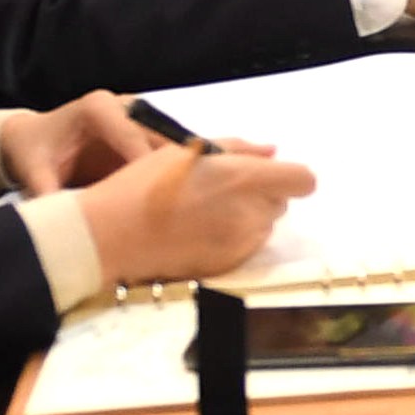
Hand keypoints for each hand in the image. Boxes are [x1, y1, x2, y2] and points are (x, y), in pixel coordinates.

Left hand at [0, 91, 163, 195]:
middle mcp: (125, 106)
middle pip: (161, 140)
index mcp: (98, 108)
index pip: (135, 138)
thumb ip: (48, 194)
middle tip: (175, 209)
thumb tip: (63, 227)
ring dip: (175, 176)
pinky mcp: (145, 134)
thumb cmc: (33, 152)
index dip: (150, 170)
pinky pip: (166, 156)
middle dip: (169, 174)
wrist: (31, 139)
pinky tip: (168, 203)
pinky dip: (170, 177)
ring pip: (171, 148)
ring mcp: (139, 119)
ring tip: (177, 209)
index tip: (158, 202)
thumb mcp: (34, 172)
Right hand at [72, 137, 314, 286]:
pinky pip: (245, 246)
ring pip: (264, 225)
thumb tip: (272, 152)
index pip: (303, 180)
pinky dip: (232, 237)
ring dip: (247, 216)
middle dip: (261, 194)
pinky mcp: (228, 265)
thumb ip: (238, 148)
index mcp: (246, 179)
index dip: (289, 175)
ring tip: (204, 210)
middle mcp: (252, 214)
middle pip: (281, 202)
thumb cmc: (145, 183)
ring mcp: (242, 244)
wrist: (111, 234)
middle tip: (221, 189)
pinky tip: (197, 231)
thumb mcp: (188, 151)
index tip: (266, 174)